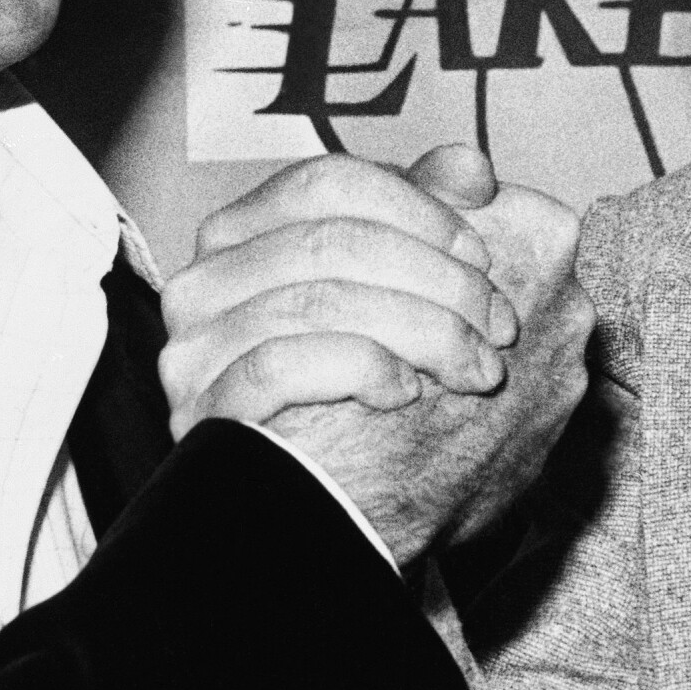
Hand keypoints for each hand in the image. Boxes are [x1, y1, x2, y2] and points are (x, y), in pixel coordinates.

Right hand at [160, 152, 520, 439]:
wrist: (325, 520)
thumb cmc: (371, 404)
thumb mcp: (405, 301)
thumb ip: (427, 224)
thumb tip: (470, 169)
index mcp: (243, 234)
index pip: (329, 183)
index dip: (417, 210)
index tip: (481, 255)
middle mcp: (203, 282)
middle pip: (329, 240)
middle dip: (434, 279)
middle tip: (498, 323)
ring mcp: (193, 350)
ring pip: (316, 301)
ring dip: (418, 330)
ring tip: (474, 367)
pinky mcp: (204, 412)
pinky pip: (281, 367)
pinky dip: (358, 369)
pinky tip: (406, 392)